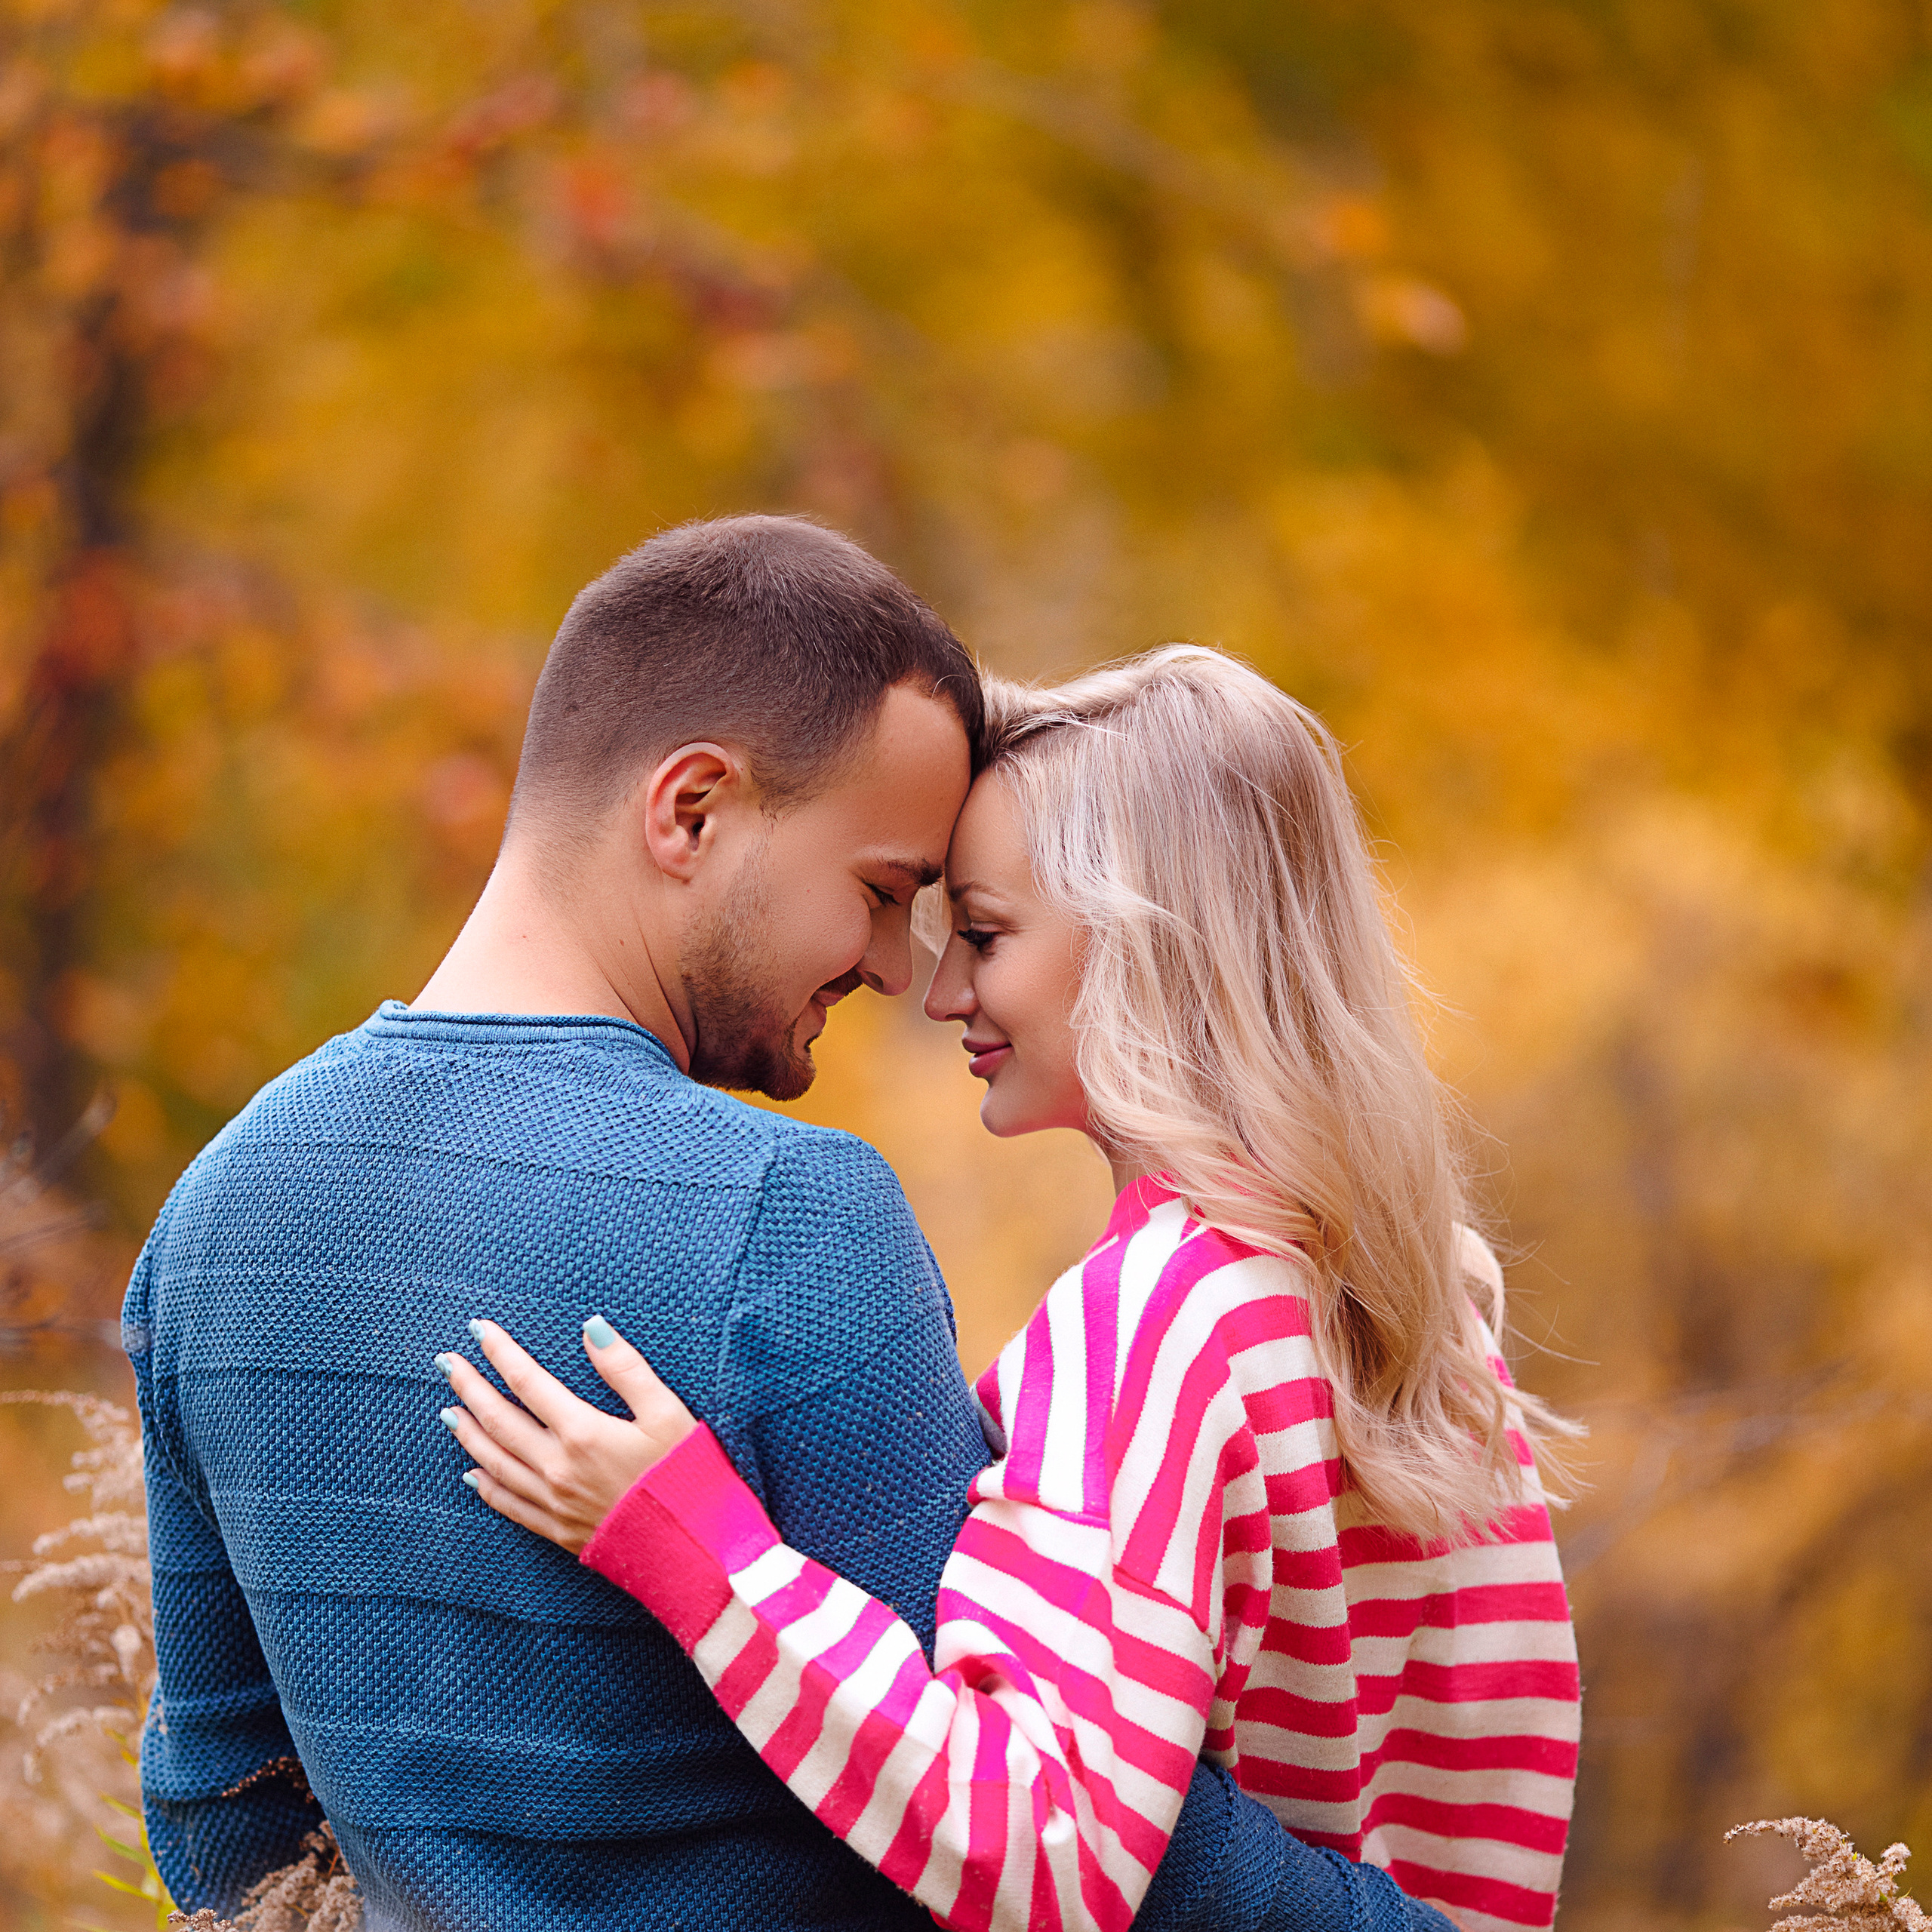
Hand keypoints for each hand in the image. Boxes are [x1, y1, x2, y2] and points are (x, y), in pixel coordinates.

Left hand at [437, 1315, 696, 1553]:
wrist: (693, 1548)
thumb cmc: (686, 1475)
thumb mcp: (666, 1411)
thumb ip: (625, 1367)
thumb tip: (591, 1327)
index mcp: (583, 1432)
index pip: (528, 1382)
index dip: (500, 1352)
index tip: (478, 1329)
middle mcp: (558, 1468)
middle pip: (500, 1420)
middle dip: (470, 1388)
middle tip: (446, 1364)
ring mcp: (553, 1502)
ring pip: (494, 1462)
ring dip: (468, 1434)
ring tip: (448, 1410)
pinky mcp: (558, 1530)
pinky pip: (509, 1506)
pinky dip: (485, 1487)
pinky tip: (471, 1474)